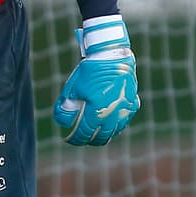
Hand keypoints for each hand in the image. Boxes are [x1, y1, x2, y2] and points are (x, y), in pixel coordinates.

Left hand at [53, 15, 139, 145]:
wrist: (112, 56)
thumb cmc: (89, 72)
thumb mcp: (72, 89)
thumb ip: (65, 108)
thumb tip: (62, 123)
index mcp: (98, 113)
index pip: (85, 133)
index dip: (76, 139)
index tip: (68, 140)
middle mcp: (114, 115)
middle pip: (102, 137)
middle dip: (89, 140)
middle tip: (80, 140)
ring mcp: (126, 111)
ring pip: (114, 131)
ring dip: (103, 136)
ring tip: (92, 135)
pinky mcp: (133, 104)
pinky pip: (123, 122)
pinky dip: (114, 127)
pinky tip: (107, 125)